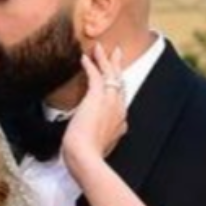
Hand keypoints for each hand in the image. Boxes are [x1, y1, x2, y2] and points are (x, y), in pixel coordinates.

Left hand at [58, 46, 130, 180]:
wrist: (86, 157)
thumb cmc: (88, 157)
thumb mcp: (98, 149)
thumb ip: (101, 143)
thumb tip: (96, 144)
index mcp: (120, 123)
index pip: (120, 101)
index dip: (116, 89)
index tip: (113, 82)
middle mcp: (119, 110)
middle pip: (120, 83)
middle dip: (116, 67)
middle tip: (116, 54)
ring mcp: (110, 102)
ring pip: (110, 75)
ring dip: (104, 60)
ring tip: (99, 48)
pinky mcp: (97, 97)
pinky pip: (96, 75)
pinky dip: (91, 64)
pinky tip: (84, 57)